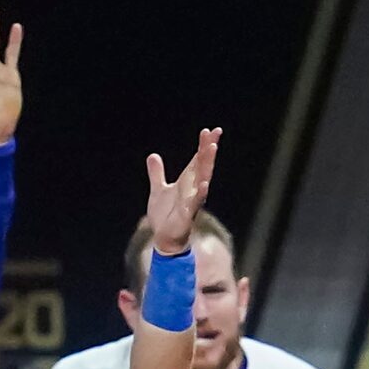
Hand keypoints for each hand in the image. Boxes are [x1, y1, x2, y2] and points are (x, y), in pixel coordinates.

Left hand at [144, 128, 220, 259]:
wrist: (164, 238)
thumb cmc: (165, 216)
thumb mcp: (158, 189)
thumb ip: (157, 173)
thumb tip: (153, 156)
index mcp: (187, 182)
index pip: (197, 160)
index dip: (203, 146)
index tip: (210, 130)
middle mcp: (192, 189)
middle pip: (202, 165)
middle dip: (208, 149)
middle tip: (214, 133)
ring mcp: (192, 201)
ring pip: (202, 179)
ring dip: (207, 164)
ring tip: (212, 149)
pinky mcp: (187, 214)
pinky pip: (195, 203)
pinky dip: (200, 193)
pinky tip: (204, 184)